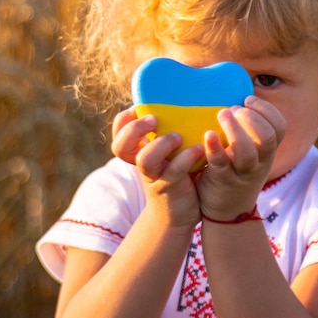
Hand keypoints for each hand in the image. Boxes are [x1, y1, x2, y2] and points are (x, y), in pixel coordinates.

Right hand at [111, 107, 203, 226]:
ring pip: (145, 160)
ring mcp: (154, 177)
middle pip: (121, 146)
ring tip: (178, 137)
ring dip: (161, 144)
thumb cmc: (178, 176)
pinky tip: (199, 150)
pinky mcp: (171, 187)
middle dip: (134, 129)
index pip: (119, 134)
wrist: (180, 214)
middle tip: (153, 120)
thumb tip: (185, 103)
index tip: (137, 109)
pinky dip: (187, 157)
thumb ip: (169, 135)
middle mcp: (142, 164)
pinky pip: (175, 170)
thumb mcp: (169, 155)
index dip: (122, 121)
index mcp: (139, 152)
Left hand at [196, 96, 285, 219]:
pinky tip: (208, 134)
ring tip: (222, 114)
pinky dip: (214, 148)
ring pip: (247, 153)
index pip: (279, 127)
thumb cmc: (235, 173)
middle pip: (268, 137)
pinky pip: (220, 164)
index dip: (266, 110)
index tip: (247, 99)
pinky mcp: (222, 182)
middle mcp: (260, 163)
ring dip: (236, 130)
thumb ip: (248, 131)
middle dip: (252, 117)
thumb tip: (236, 97)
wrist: (227, 213)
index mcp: (267, 152)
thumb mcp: (250, 154)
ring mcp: (241, 174)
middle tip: (232, 109)